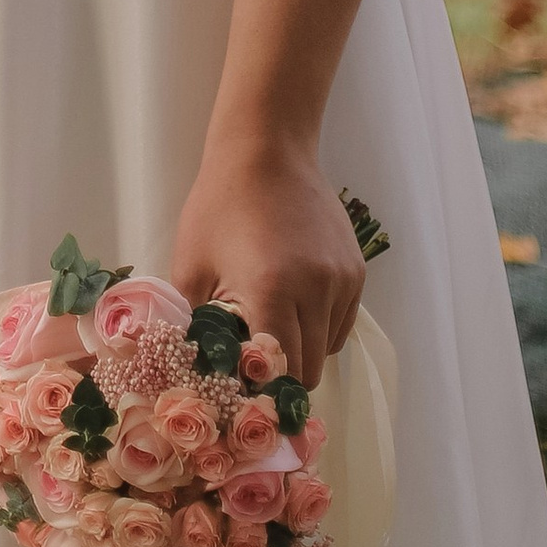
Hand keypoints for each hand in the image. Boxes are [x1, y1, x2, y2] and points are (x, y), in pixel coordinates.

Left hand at [170, 138, 364, 388]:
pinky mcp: (356, 272)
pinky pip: (340, 324)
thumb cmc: (218, 206)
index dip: (261, 393)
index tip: (241, 396)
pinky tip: (292, 302)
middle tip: (251, 365)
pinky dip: (318, 328)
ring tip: (270, 322)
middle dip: (279, 378)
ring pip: (326, 350)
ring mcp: (342, 281)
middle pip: (307, 371)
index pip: (280, 375)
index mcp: (272, 291)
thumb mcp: (191, 267)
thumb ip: (198, 328)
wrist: (266, 150)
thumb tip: (199, 376)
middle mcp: (317, 291)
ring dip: (300, 351)